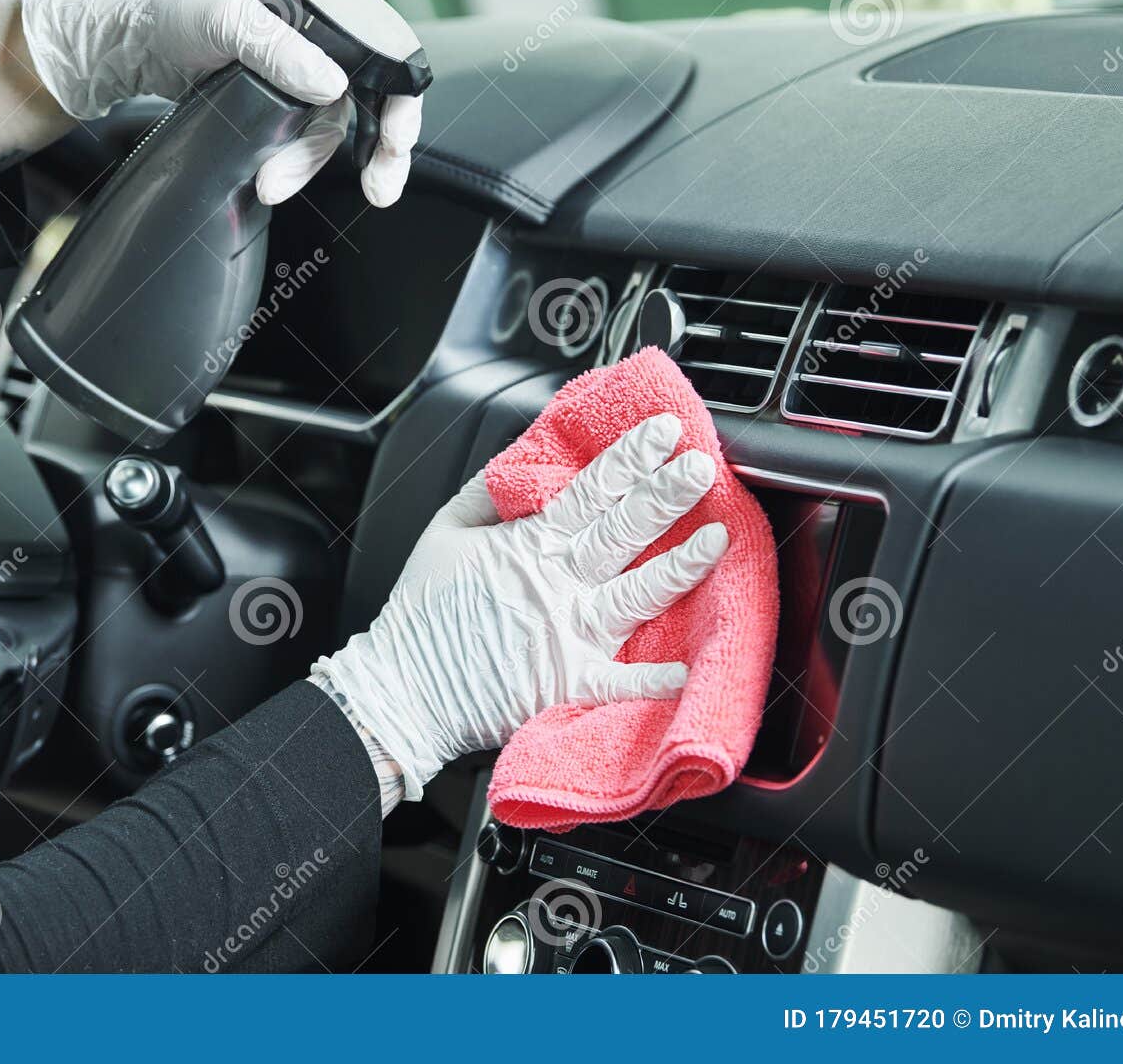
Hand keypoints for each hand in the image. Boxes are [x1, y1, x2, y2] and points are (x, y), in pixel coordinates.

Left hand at [18, 0, 421, 205]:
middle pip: (364, 97)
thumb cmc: (161, 5)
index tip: (398, 139)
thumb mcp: (223, 19)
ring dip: (310, 163)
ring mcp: (288, 70)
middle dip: (377, 147)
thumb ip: (279, 50)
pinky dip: (291, 164)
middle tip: (380, 188)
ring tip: (274, 185)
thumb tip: (331, 88)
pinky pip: (296, 138)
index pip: (380, 48)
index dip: (400, 97)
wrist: (109, 38)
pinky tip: (273, 180)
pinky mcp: (265, 102)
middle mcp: (310, 33)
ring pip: (326, 127)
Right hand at [312, 414, 728, 800]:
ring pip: (636, 594)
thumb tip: (525, 462)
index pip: (591, 491)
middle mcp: (555, 584)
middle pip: (622, 531)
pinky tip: (688, 668)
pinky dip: (652, 679)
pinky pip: (618, 681)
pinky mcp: (567, 683)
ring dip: (680, 567)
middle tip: (701, 466)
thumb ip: (487, 494)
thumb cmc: (422, 613)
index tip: (664, 432)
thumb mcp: (444, 533)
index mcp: (528, 545)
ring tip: (717, 540)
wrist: (405, 689)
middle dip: (666, 495)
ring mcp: (566, 634)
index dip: (631, 458)